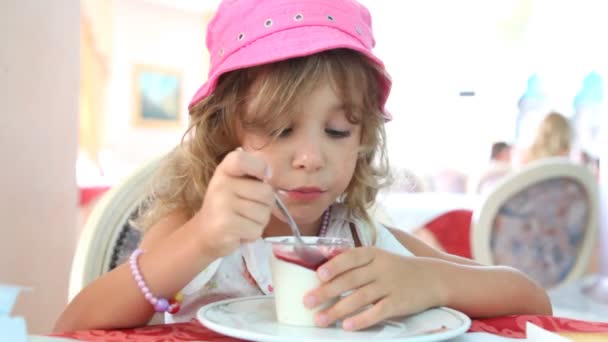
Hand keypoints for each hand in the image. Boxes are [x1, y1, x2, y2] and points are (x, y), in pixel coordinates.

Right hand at [192, 148, 273, 258]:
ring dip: (258, 223)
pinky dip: (251, 235)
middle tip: (248, 210)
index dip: (260, 167)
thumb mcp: (239, 184)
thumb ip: (256, 176)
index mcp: (225, 169)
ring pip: (264, 214)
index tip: (263, 177)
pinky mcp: (225, 224)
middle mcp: (221, 183)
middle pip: (267, 192)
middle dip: (265, 206)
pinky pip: (256, 230)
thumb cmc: (229, 207)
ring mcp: (221, 204)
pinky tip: (238, 232)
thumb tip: (270, 174)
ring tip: (242, 221)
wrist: (204, 232)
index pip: (242, 160)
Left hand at [304, 247, 445, 330]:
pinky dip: (361, 319)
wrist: (433, 277)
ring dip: (337, 310)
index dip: (335, 265)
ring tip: (320, 319)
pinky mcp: (399, 303)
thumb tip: (324, 263)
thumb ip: (356, 261)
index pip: (351, 258)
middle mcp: (381, 268)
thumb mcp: (379, 257)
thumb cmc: (398, 268)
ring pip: (360, 298)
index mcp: (373, 254)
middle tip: (308, 302)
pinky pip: (377, 312)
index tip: (318, 274)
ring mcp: (391, 286)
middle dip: (327, 292)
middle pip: (350, 280)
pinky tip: (347, 326)